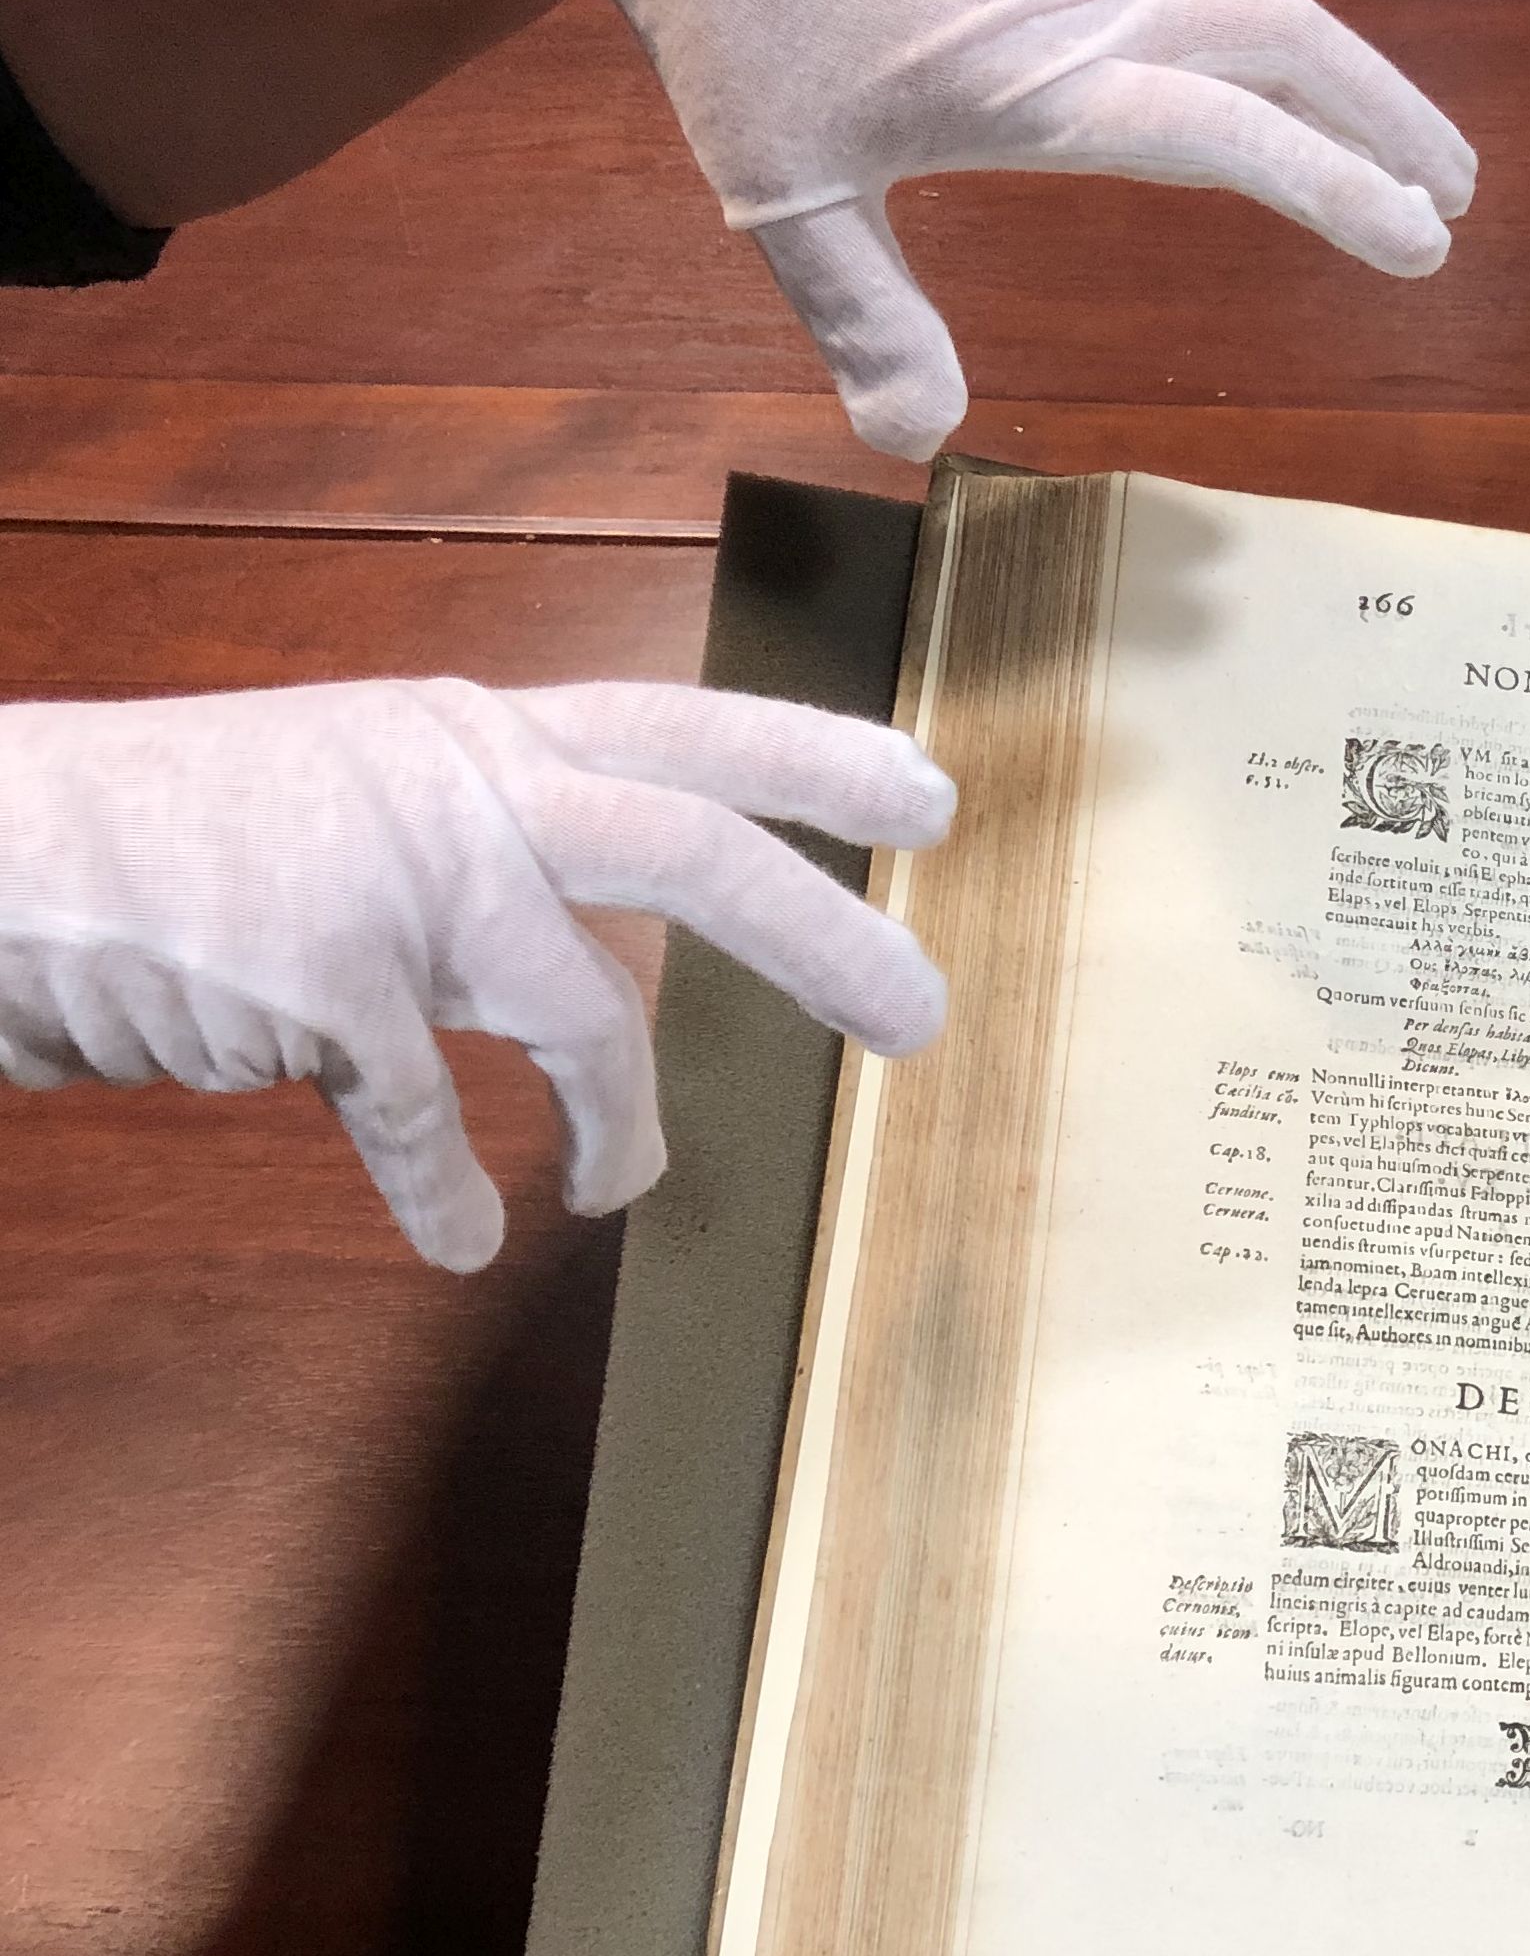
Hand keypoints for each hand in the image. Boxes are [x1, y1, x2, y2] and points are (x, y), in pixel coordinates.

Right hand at [0, 679, 950, 1271]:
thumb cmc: (168, 838)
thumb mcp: (350, 796)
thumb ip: (473, 851)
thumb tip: (575, 946)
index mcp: (474, 734)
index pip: (684, 723)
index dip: (817, 758)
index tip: (934, 795)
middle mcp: (457, 785)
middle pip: (695, 852)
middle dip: (826, 938)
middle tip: (923, 1016)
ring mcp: (396, 872)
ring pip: (585, 1013)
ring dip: (626, 1125)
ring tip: (626, 1187)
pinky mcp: (326, 975)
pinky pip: (428, 1120)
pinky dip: (447, 1192)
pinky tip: (461, 1233)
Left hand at [514, 0, 1477, 458]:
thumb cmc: (732, 16)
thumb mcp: (780, 193)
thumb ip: (860, 319)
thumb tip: (917, 445)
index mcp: (1037, 79)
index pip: (1225, 130)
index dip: (1334, 185)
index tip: (1424, 240)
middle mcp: (1084, 14)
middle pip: (1286, 41)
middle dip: (1387, 117)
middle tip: (1459, 203)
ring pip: (1247, 16)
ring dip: (1341, 87)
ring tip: (1399, 166)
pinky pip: (1189, 9)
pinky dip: (1263, 64)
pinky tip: (1262, 115)